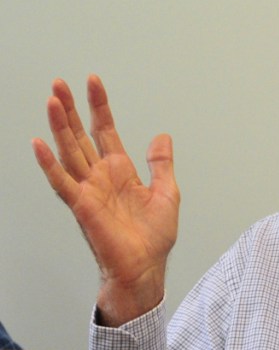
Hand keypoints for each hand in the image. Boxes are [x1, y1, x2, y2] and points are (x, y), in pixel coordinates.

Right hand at [32, 75, 179, 326]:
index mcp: (120, 171)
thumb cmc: (153, 238)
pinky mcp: (83, 206)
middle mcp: (100, 176)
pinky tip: (39, 144)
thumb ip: (161, 164)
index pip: (105, 131)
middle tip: (60, 82)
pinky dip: (50, 164)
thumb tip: (162, 137)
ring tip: (52, 100)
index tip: (93, 82)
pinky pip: (63, 182)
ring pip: (69, 151)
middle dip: (71, 109)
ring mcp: (89, 190)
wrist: (146, 268)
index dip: (100, 107)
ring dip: (59, 127)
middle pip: (81, 135)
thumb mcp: (167, 192)